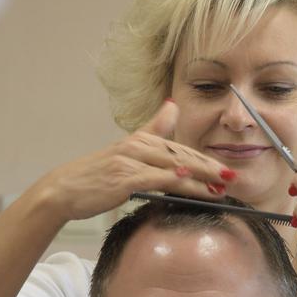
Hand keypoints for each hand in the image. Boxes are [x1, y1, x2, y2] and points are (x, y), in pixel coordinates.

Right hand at [37, 100, 233, 221]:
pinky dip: (174, 180)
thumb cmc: (95, 176)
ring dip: (200, 178)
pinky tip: (190, 183)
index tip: (225, 169)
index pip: (180, 150)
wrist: (63, 190)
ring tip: (221, 186)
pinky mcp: (123, 178)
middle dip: (209, 167)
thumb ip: (152, 130)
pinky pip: (156, 179)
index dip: (205, 160)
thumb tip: (173, 106)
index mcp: (140, 140)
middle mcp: (137, 146)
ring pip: (173, 167)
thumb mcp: (125, 150)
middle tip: (232, 176)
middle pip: (182, 156)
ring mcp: (130, 161)